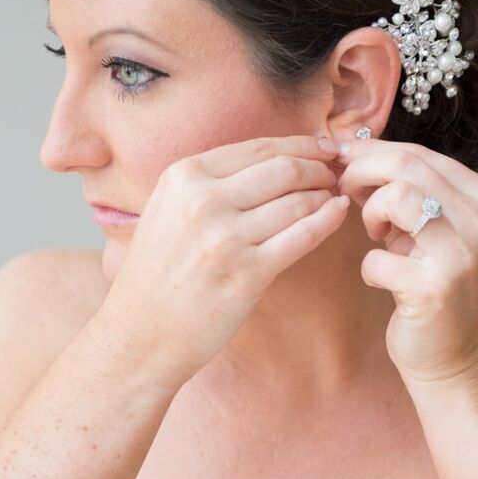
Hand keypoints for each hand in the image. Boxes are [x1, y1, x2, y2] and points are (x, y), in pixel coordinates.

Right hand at [94, 134, 347, 393]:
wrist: (139, 335)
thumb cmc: (158, 276)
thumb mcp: (167, 210)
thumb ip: (210, 183)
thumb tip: (272, 160)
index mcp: (183, 177)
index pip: (258, 147)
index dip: (302, 143)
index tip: (324, 147)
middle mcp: (202, 201)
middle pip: (284, 168)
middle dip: (320, 166)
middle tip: (337, 173)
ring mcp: (225, 238)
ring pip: (298, 200)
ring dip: (325, 194)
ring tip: (334, 197)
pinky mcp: (247, 274)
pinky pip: (303, 235)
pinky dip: (328, 220)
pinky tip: (338, 214)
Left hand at [335, 138, 477, 386]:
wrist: (461, 360)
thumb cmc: (435, 289)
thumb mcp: (431, 231)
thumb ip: (406, 192)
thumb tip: (351, 152)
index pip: (419, 153)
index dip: (370, 153)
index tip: (342, 164)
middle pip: (406, 165)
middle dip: (360, 174)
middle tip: (343, 193)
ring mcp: (462, 253)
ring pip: (396, 196)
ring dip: (370, 214)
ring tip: (376, 236)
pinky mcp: (436, 288)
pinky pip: (377, 258)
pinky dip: (370, 270)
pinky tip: (385, 281)